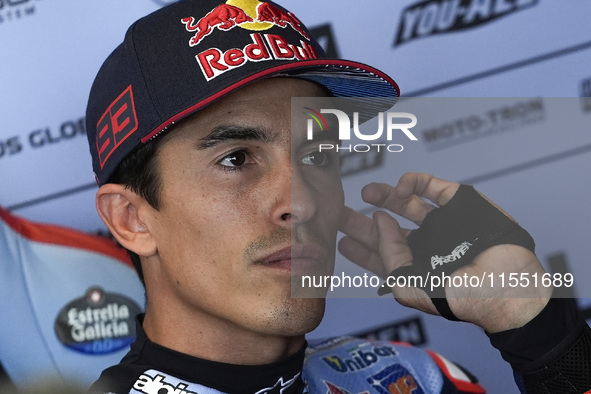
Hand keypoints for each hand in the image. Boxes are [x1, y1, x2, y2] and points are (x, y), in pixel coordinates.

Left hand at [338, 173, 551, 332]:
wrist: (506, 287)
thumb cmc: (462, 297)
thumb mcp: (409, 285)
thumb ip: (389, 255)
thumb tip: (379, 220)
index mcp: (415, 270)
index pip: (381, 258)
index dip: (361, 249)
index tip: (341, 240)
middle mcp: (427, 247)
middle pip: (388, 230)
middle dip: (364, 222)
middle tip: (342, 213)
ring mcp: (442, 224)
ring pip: (407, 205)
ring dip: (385, 197)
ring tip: (367, 193)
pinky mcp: (458, 203)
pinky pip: (431, 187)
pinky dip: (413, 183)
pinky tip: (400, 190)